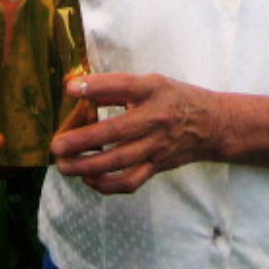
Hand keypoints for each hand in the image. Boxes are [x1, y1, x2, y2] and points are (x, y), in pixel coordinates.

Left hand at [51, 73, 219, 194]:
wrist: (212, 124)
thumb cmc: (175, 99)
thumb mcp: (152, 83)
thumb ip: (116, 88)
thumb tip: (77, 89)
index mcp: (155, 91)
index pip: (124, 86)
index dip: (97, 86)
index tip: (70, 88)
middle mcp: (157, 118)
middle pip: (117, 131)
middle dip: (82, 140)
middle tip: (57, 145)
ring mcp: (157, 145)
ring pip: (119, 161)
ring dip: (87, 166)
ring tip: (64, 165)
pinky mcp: (157, 165)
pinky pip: (129, 182)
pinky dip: (105, 184)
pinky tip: (89, 178)